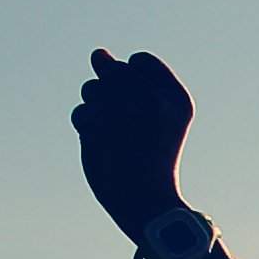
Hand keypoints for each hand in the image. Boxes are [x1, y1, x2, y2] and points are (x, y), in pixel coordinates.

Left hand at [73, 48, 192, 227]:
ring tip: (115, 136)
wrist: (149, 205)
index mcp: (178, 98)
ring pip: (92, 88)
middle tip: (125, 125)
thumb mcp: (159, 117)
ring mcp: (125, 111)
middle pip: (113, 70)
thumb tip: (98, 53)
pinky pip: (81, 112)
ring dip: (95, 109)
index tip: (141, 109)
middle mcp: (154, 99)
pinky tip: (103, 147)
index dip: (132, 81)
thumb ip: (133, 84)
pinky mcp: (99, 125)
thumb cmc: (153, 161)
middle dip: (110, 92)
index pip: (140, 60)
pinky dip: (86, 128)